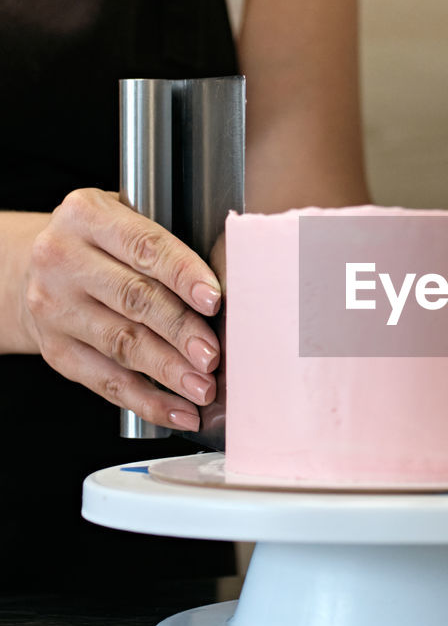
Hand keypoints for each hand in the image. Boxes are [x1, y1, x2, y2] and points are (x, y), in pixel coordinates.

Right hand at [22, 188, 221, 429]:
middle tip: (212, 355)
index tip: (214, 300)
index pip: (144, 246)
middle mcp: (61, 259)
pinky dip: (147, 401)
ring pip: (121, 344)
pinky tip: (178, 411)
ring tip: (203, 387)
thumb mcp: (124, 219)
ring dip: (168, 371)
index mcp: (86, 215)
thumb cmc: (103, 244)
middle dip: (179, 330)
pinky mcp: (56, 351)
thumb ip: (166, 244)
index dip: (183, 274)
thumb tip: (230, 291)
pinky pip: (106, 382)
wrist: (40, 269)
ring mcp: (54, 308)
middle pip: (133, 299)